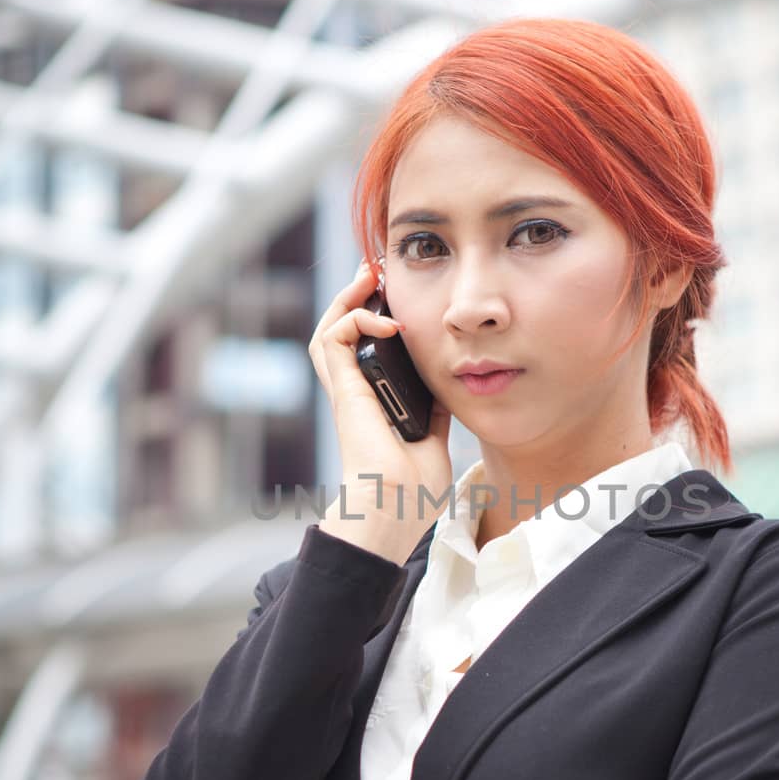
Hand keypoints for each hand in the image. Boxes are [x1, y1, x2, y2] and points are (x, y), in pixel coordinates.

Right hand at [308, 260, 453, 562]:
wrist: (395, 506)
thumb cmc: (412, 489)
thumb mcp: (434, 437)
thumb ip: (434, 410)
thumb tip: (448, 385)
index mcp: (375, 402)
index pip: (368, 349)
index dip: (378, 319)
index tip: (401, 298)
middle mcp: (356, 391)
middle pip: (344, 331)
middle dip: (358, 297)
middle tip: (378, 273)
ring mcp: (346, 389)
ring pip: (330, 328)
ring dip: (347, 299)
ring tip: (369, 277)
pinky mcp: (343, 389)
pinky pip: (335, 338)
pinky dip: (355, 320)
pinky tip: (386, 322)